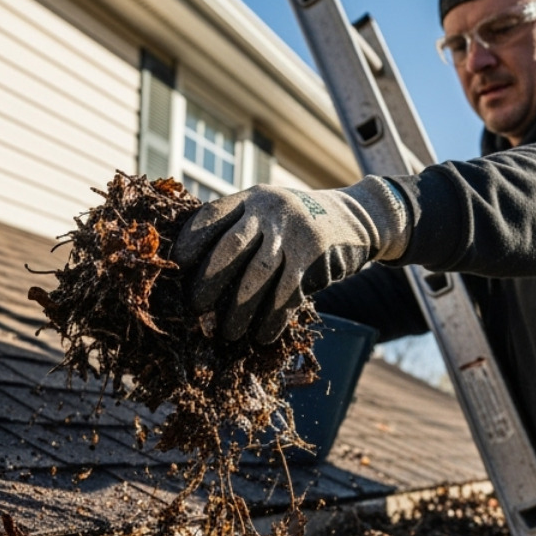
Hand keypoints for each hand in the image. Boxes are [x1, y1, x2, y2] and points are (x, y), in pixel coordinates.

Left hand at [173, 177, 407, 341]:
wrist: (357, 217)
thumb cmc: (298, 223)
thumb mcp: (269, 210)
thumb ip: (240, 227)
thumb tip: (196, 274)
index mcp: (251, 199)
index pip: (211, 217)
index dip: (190, 242)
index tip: (178, 266)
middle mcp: (270, 212)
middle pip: (231, 249)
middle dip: (209, 281)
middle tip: (196, 308)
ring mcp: (294, 234)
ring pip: (258, 276)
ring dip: (239, 310)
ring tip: (228, 333)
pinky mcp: (314, 258)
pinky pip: (287, 295)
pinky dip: (272, 319)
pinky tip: (262, 335)